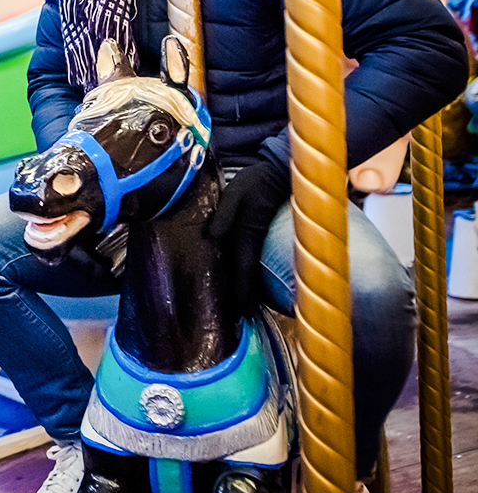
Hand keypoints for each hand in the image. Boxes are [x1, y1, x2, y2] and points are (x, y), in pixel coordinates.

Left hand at [207, 153, 289, 308]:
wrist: (281, 173)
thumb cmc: (255, 182)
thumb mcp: (235, 194)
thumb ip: (224, 215)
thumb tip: (213, 236)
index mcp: (248, 236)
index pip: (245, 269)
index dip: (243, 291)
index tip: (243, 312)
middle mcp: (256, 243)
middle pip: (250, 276)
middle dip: (246, 298)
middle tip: (240, 319)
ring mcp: (262, 241)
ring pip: (255, 270)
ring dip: (250, 288)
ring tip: (242, 310)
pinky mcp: (262, 236)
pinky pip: (255, 260)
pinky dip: (251, 274)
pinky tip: (245, 282)